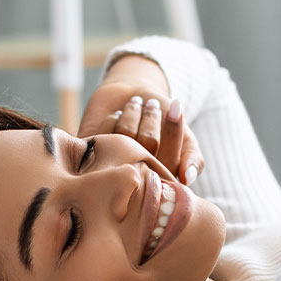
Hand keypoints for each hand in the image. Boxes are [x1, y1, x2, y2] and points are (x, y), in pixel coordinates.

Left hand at [78, 81, 204, 186]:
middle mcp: (134, 181)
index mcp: (160, 183)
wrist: (132, 97)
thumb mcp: (185, 138)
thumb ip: (192, 157)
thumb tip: (188, 178)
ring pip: (125, 136)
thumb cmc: (164, 122)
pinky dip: (112, 118)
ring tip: (135, 105)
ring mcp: (110, 170)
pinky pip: (102, 135)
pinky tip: (115, 115)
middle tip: (151, 104)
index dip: (173, 130)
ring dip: (132, 113)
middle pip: (147, 144)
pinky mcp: (88, 157)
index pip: (170, 160)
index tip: (174, 107)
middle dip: (151, 117)